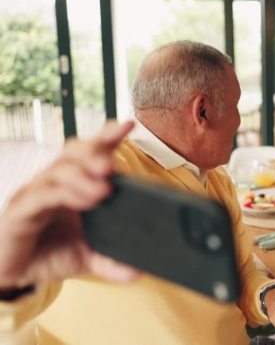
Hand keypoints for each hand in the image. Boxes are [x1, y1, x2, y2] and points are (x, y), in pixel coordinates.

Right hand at [0, 120, 139, 289]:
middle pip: (74, 153)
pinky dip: (63, 194)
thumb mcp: (87, 258)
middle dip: (94, 150)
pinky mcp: (21, 211)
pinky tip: (83, 198)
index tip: (128, 125)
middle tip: (112, 164)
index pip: (91, 153)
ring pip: (58, 171)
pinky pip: (41, 195)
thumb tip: (137, 272)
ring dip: (82, 175)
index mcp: (73, 183)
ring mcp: (36, 193)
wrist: (12, 273)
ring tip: (104, 188)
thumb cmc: (49, 253)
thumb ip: (111, 261)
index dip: (108, 136)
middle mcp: (54, 181)